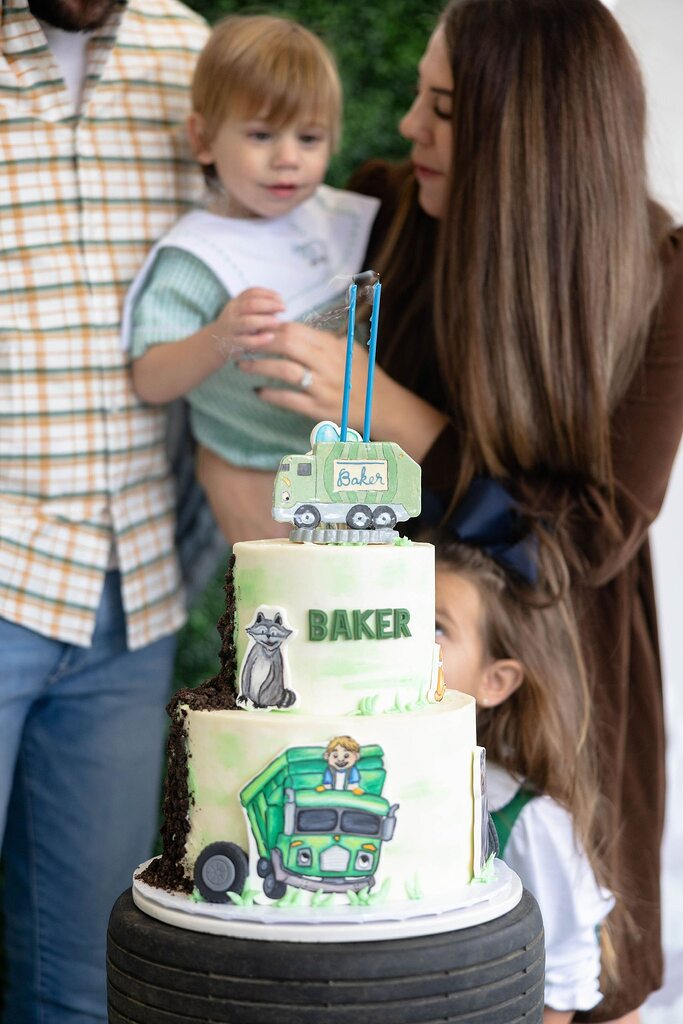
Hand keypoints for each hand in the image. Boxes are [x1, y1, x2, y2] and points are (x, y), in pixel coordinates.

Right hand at [212, 287, 284, 361]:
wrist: (214, 344)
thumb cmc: (236, 327)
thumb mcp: (243, 313)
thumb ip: (258, 308)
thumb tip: (280, 305)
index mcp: (236, 303)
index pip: (252, 292)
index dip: (268, 294)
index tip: (281, 299)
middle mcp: (232, 313)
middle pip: (251, 304)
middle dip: (269, 305)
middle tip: (283, 308)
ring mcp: (231, 328)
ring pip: (247, 322)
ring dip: (264, 320)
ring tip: (278, 322)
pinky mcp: (232, 343)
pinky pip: (246, 341)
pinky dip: (260, 339)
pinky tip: (270, 337)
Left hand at [237, 321, 372, 433]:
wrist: (381, 406)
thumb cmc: (364, 376)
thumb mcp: (349, 350)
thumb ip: (324, 340)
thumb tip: (296, 330)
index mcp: (332, 347)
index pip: (296, 330)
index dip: (272, 328)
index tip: (256, 329)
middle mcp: (327, 364)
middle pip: (287, 345)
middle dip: (261, 342)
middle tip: (244, 344)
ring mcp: (323, 387)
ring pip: (285, 371)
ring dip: (259, 366)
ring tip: (243, 365)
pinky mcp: (319, 409)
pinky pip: (289, 400)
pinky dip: (270, 395)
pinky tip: (258, 391)